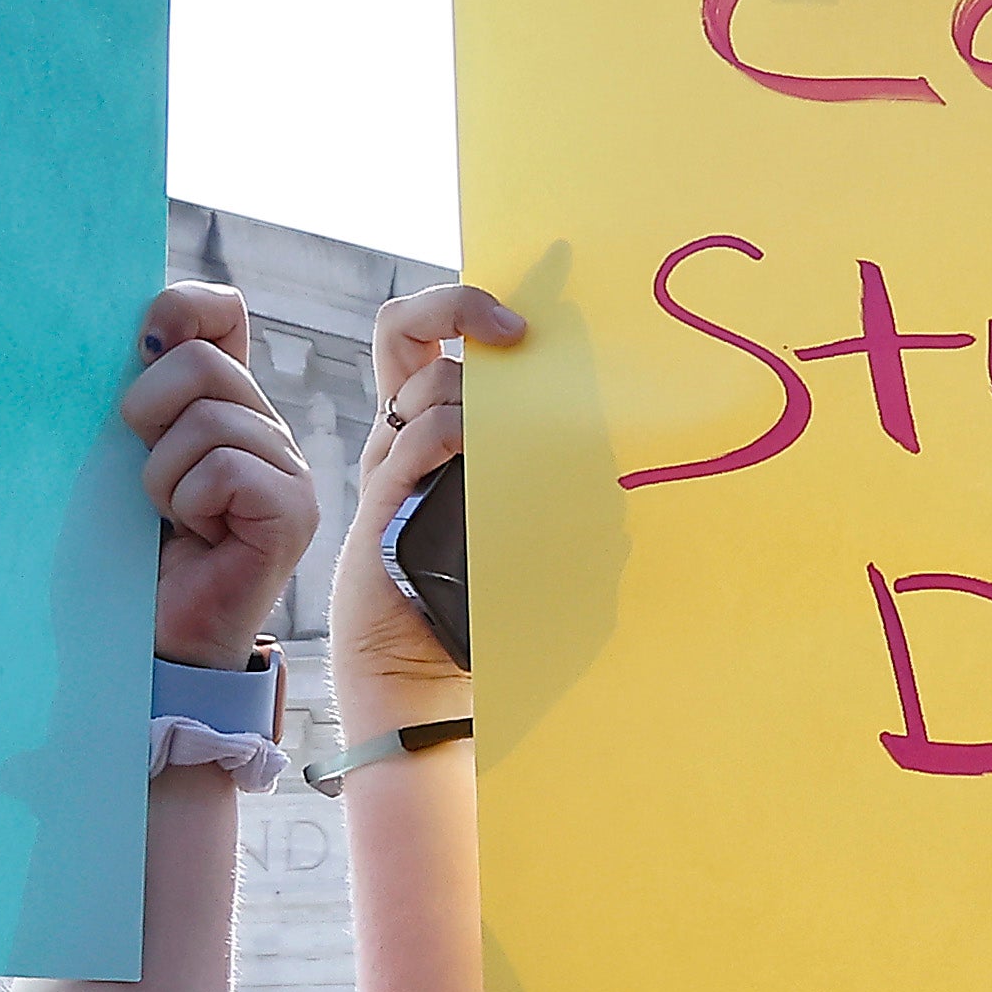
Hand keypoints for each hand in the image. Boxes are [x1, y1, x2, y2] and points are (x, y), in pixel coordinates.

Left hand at [128, 285, 322, 667]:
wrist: (145, 643)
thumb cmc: (124, 556)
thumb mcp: (118, 456)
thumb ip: (139, 391)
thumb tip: (149, 329)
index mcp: (226, 404)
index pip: (220, 311)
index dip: (179, 311)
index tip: (140, 351)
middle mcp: (267, 430)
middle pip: (204, 362)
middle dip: (148, 416)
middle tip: (147, 479)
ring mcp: (289, 471)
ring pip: (211, 421)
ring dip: (163, 476)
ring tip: (170, 519)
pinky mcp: (293, 512)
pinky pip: (224, 470)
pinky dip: (188, 504)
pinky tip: (197, 538)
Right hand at [346, 281, 531, 703]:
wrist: (428, 686)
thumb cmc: (486, 619)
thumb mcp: (539, 542)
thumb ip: (563, 496)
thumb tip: (612, 464)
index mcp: (437, 440)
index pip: (437, 344)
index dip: (470, 308)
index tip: (537, 313)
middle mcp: (405, 442)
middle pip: (403, 330)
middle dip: (456, 305)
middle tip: (517, 330)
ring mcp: (389, 468)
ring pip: (425, 383)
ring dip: (479, 395)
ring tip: (518, 439)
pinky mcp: (379, 503)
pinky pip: (416, 437)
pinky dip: (454, 429)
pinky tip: (483, 449)